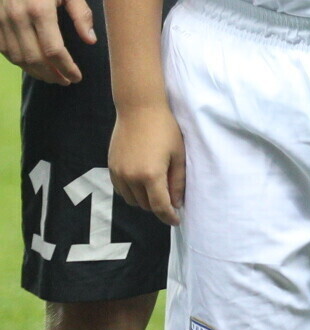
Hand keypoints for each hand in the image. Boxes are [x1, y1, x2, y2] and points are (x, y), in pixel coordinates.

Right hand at [0, 0, 88, 85]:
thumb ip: (81, 14)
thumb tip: (90, 40)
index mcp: (40, 9)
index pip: (53, 50)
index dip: (65, 67)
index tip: (76, 76)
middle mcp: (17, 18)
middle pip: (33, 58)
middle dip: (51, 74)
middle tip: (65, 81)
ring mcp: (1, 19)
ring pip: (16, 57)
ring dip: (33, 71)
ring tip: (50, 75)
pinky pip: (3, 48)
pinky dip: (17, 60)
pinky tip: (30, 62)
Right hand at [110, 105, 183, 225]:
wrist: (139, 109)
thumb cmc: (165, 128)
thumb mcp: (178, 154)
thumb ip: (178, 181)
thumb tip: (177, 203)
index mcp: (151, 175)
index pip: (160, 206)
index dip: (169, 216)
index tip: (177, 220)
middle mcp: (131, 178)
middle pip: (145, 205)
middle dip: (159, 206)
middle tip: (171, 200)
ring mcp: (118, 173)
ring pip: (131, 200)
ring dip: (144, 200)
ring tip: (158, 190)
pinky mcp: (111, 168)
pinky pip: (121, 190)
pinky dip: (132, 192)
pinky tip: (142, 183)